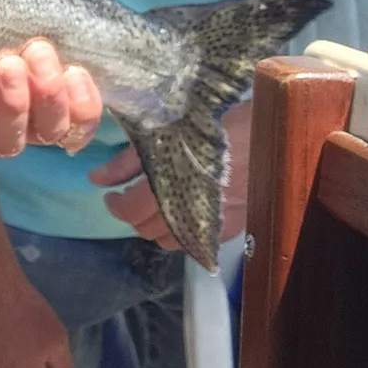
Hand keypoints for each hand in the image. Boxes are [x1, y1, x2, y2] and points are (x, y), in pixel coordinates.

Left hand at [0, 40, 105, 175]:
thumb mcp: (13, 31)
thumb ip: (37, 33)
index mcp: (46, 107)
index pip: (79, 122)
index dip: (84, 105)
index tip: (75, 71)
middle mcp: (22, 130)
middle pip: (48, 129)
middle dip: (48, 92)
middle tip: (38, 52)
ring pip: (11, 143)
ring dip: (14, 105)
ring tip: (7, 68)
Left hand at [88, 99, 252, 246]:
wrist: (272, 131)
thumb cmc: (217, 125)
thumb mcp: (166, 134)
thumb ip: (127, 162)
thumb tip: (96, 180)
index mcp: (171, 187)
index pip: (131, 212)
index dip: (115, 205)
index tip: (111, 193)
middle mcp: (190, 213)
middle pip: (148, 231)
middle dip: (134, 215)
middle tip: (132, 195)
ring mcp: (214, 224)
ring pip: (173, 242)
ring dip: (159, 227)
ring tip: (158, 203)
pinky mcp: (234, 227)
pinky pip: (199, 242)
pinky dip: (185, 232)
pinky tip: (185, 211)